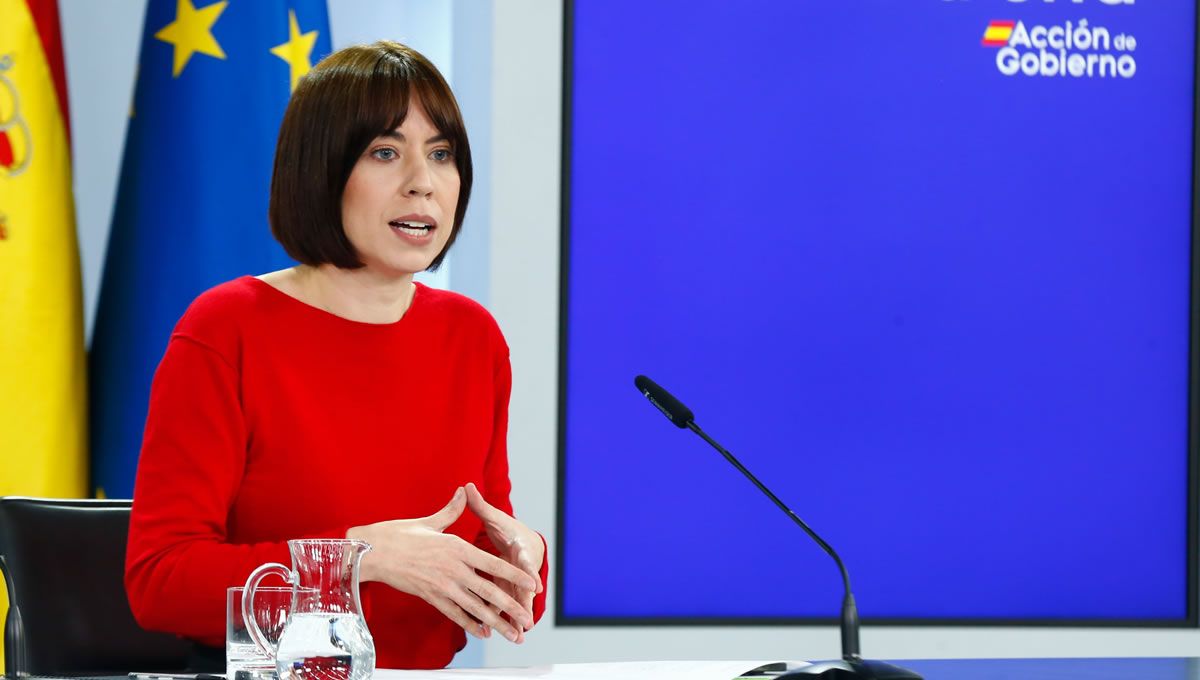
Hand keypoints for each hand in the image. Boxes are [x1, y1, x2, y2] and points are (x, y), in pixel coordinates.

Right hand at [346, 487, 537, 641]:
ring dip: (496, 622)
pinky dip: (470, 624)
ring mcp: (442, 586)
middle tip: (529, 619)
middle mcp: (453, 569)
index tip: (533, 583)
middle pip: (490, 591)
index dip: (516, 575)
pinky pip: (455, 614)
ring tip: (513, 634)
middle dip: (512, 606)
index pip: (494, 564)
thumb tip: (463, 491)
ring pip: (475, 608)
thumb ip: (452, 510)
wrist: (371, 553)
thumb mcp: (430, 522)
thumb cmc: (399, 534)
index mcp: (457, 548)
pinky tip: (484, 633)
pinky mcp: (430, 597)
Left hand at [464, 482, 544, 635]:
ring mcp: (516, 581)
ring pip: (516, 600)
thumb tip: (467, 487)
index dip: (528, 572)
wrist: (524, 542)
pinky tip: (501, 633)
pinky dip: (504, 618)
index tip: (535, 584)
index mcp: (518, 547)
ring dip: (517, 617)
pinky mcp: (510, 590)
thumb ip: (480, 506)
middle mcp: (521, 567)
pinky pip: (505, 605)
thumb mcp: (496, 518)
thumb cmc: (508, 529)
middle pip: (524, 587)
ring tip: (519, 634)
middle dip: (526, 603)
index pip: (524, 559)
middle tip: (528, 618)